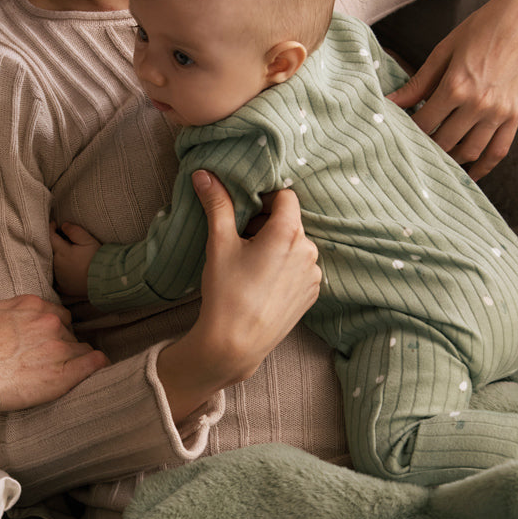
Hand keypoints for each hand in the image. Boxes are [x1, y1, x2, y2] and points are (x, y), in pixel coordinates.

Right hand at [0, 295, 108, 410]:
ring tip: (58, 372)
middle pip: (69, 333)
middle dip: (61, 345)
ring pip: (81, 349)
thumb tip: (16, 315)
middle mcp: (50, 322)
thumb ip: (12, 310)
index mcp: (33, 305)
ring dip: (74, 358)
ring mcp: (59, 346)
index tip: (47, 342)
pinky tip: (96, 367)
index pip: (57, 315)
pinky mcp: (63, 373)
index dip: (54, 330)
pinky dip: (96, 365)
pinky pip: (94, 362)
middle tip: (46, 361)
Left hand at [50, 221, 100, 297]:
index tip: (54, 224)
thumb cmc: (97, 258)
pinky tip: (68, 270)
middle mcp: (57, 265)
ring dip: (58, 258)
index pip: (50, 237)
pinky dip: (60, 273)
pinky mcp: (63, 288)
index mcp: (62, 252)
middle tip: (64, 239)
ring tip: (69, 255)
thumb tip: (63, 225)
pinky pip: (57, 279)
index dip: (51, 228)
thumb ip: (74, 231)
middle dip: (56, 244)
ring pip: (54, 264)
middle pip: (51, 251)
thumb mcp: (88, 240)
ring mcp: (59, 277)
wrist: (105, 279)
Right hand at [157, 171, 321, 420]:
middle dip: (266, 224)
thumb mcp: (219, 243)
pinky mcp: (312, 293)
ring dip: (276, 246)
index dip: (264, 199)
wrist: (235, 344)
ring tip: (250, 265)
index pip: (285, 196)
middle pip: (290, 220)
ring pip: (296, 244)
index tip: (245, 212)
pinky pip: (300, 267)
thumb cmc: (226, 293)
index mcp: (288, 232)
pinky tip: (262, 282)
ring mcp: (313, 273)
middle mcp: (308, 250)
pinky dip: (285, 266)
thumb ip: (217, 204)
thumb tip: (204, 174)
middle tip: (240, 241)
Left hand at [388, 0, 517, 180]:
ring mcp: (500, 112)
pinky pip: (499, 150)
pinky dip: (483, 166)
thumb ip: (419, 81)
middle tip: (415, 149)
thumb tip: (391, 102)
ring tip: (437, 158)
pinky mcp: (517, 114)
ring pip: (470, 151)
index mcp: (456, 85)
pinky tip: (471, 173)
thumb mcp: (446, 49)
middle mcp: (478, 104)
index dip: (409, 131)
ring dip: (451, 160)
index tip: (400, 133)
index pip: (424, 123)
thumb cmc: (485, 26)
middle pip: (444, 141)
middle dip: (426, 147)